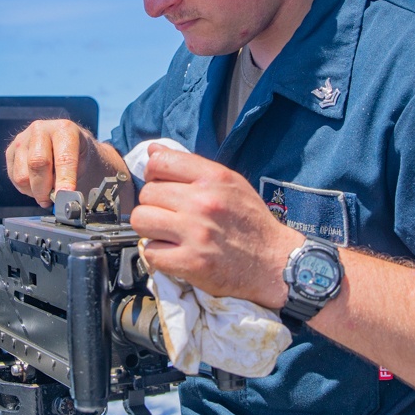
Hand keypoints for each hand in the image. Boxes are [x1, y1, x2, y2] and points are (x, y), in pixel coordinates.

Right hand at [5, 119, 130, 208]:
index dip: (65, 179)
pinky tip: (37, 183)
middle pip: (37, 164)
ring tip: (47, 189)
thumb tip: (63, 199)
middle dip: (45, 189)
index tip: (66, 195)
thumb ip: (73, 179)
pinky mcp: (10, 151)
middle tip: (53, 200)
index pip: (63, 157)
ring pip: (23, 175)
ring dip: (35, 191)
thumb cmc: (77, 154)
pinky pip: (14, 178)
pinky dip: (26, 188)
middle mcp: (40, 129)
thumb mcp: (83, 163)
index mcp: (64, 129)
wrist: (65, 145)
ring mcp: (22, 139)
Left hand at [130, 143, 300, 306]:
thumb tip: (152, 151)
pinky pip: (150, 251)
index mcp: (214, 178)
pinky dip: (159, 254)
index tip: (160, 185)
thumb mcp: (231, 183)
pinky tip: (174, 253)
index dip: (153, 174)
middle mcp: (203, 202)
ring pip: (141, 220)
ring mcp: (195, 233)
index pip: (160, 162)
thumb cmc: (251, 222)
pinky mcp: (190, 262)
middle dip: (154, 204)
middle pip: (147, 193)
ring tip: (167, 233)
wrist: (273, 262)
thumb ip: (192, 166)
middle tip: (169, 215)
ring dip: (150, 229)